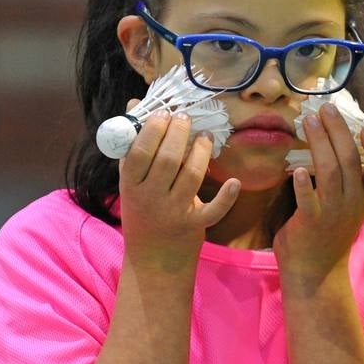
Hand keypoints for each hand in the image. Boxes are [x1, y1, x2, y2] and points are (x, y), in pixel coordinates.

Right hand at [118, 107, 239, 272]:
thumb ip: (132, 145)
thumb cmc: (142, 209)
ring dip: (201, 151)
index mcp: (130, 185)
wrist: (153, 259)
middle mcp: (150, 198)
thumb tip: (135, 104)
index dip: (154, 129)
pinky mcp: (194, 225)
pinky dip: (226, 197)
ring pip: (191, 176)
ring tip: (206, 136)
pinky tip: (234, 180)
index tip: (165, 113)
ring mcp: (173, 213)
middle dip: (179, 133)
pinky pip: (213, 210)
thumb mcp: (130, 180)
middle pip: (168, 159)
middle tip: (186, 117)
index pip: (140, 151)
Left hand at [273, 103, 363, 277]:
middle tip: (327, 107)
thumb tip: (335, 148)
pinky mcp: (310, 222)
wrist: (316, 273)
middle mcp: (352, 203)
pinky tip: (299, 169)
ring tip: (309, 120)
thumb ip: (346, 183)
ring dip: (320, 142)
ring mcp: (332, 212)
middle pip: (350, 160)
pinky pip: (308, 200)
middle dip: (339, 130)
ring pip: (330, 171)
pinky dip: (304, 184)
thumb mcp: (348, 209)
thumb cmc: (329, 235)